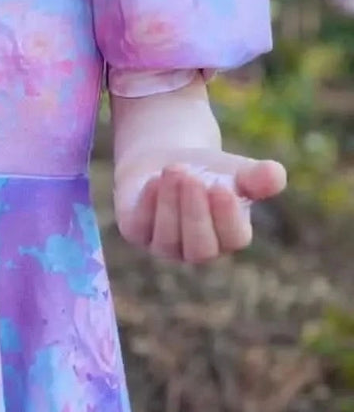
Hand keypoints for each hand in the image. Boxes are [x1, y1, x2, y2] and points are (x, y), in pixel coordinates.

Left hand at [115, 149, 286, 262]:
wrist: (170, 162)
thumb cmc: (212, 173)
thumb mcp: (239, 170)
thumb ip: (260, 176)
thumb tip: (276, 174)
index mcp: (229, 237)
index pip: (233, 238)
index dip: (227, 216)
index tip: (222, 186)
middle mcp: (197, 249)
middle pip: (199, 247)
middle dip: (196, 212)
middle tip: (194, 177)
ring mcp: (165, 245)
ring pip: (167, 238)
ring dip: (171, 203)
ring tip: (176, 169)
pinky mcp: (136, 232)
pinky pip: (139, 228)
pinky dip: (147, 204)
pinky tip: (154, 180)